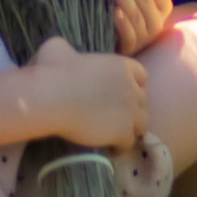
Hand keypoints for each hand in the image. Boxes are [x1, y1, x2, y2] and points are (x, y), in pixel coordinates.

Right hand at [22, 37, 150, 151]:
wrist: (52, 96)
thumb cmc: (53, 69)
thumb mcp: (59, 49)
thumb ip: (68, 49)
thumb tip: (62, 51)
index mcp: (121, 65)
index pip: (142, 76)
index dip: (134, 85)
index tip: (121, 93)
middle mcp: (131, 87)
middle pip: (143, 101)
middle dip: (133, 108)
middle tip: (116, 116)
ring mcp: (129, 111)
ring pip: (142, 123)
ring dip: (131, 128)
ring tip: (116, 134)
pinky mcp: (122, 132)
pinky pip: (129, 142)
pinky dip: (121, 146)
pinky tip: (109, 148)